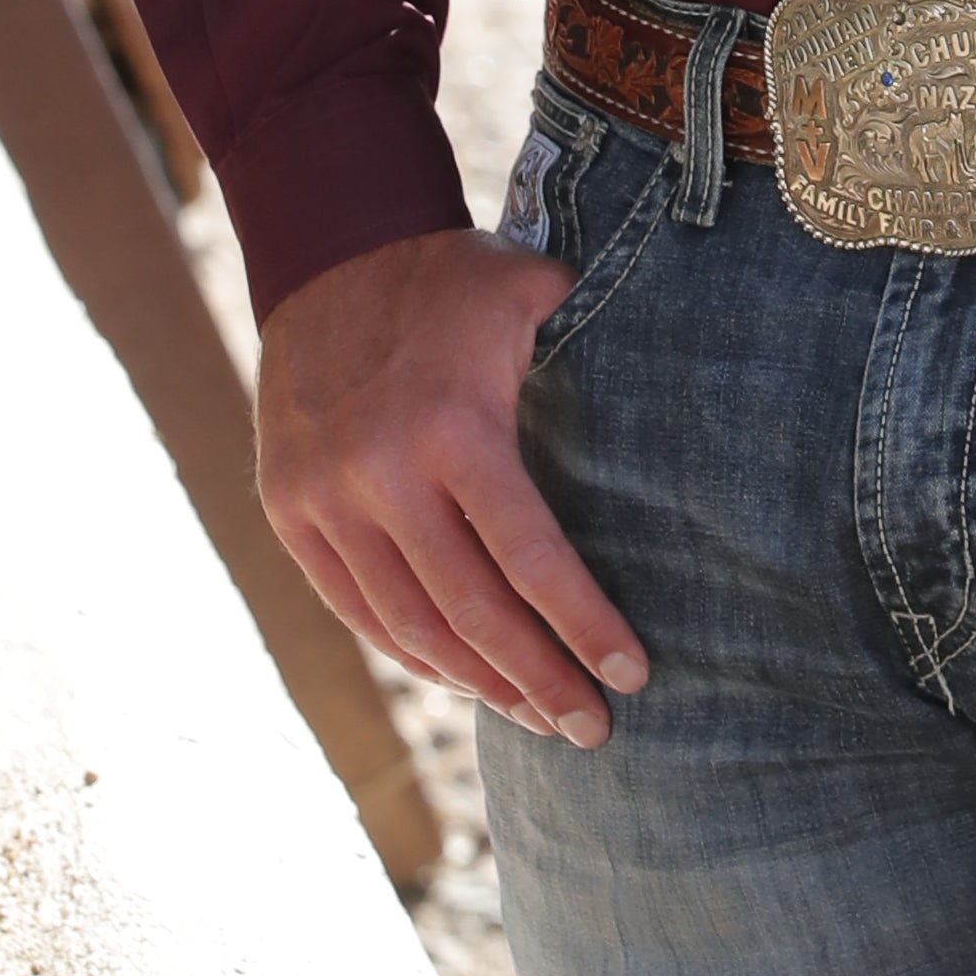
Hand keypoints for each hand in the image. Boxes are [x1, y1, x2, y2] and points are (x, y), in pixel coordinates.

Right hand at [256, 225, 649, 743]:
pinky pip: (356, 610)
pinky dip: (412, 653)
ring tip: (536, 714)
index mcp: (453, 429)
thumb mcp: (531, 291)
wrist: (328, 248)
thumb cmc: (452, 276)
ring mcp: (325, 501)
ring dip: (478, 682)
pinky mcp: (289, 513)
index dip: (583, 626)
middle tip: (592, 728)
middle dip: (539, 682)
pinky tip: (462, 677)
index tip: (633, 676)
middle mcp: (381, 476)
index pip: (530, 558)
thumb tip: (687, 379)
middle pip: (472, 614)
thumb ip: (594, 344)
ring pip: (409, 627)